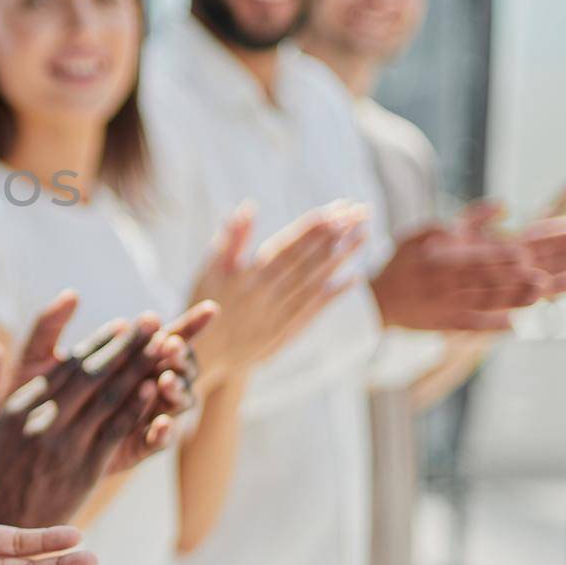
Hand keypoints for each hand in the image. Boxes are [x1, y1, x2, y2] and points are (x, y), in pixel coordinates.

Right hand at [0, 300, 211, 526]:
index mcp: (19, 407)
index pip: (67, 367)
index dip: (98, 343)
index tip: (122, 325)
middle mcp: (43, 420)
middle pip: (92, 374)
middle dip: (125, 346)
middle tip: (151, 323)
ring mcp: (65, 444)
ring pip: (108, 398)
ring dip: (139, 369)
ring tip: (164, 347)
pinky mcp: (83, 469)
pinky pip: (114, 432)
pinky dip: (135, 408)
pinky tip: (154, 389)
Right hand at [188, 200, 367, 388]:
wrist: (203, 355)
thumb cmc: (203, 304)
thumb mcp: (208, 269)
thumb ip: (230, 240)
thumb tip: (247, 209)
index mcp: (250, 275)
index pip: (288, 245)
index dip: (313, 227)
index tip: (336, 210)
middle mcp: (268, 293)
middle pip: (308, 259)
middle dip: (335, 235)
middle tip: (360, 214)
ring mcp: (280, 313)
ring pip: (316, 281)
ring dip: (341, 258)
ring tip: (363, 236)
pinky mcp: (286, 330)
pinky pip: (315, 309)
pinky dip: (334, 294)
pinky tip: (353, 277)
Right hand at [371, 207, 545, 331]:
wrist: (375, 300)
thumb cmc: (402, 262)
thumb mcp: (421, 233)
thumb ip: (463, 220)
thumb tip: (502, 206)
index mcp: (439, 260)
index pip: (473, 256)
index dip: (498, 256)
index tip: (524, 254)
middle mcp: (444, 284)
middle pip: (484, 280)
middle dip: (513, 279)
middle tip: (543, 277)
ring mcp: (446, 306)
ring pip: (484, 303)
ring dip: (512, 300)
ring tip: (538, 294)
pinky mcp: (445, 324)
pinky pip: (471, 326)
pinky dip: (491, 326)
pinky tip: (513, 325)